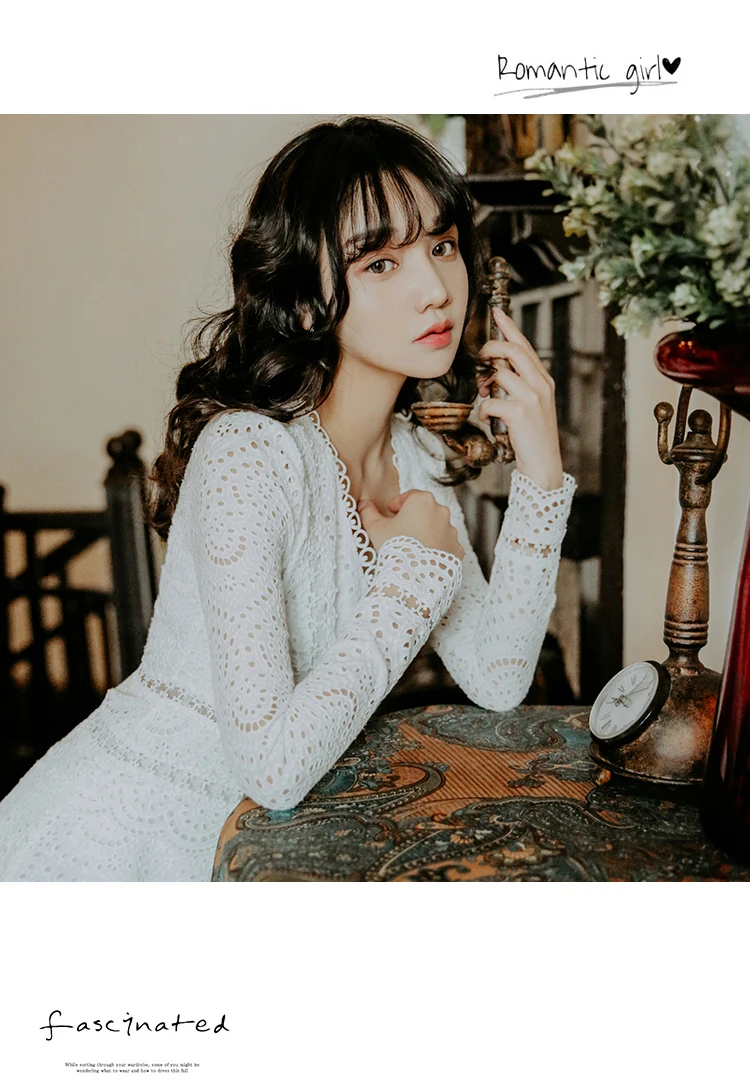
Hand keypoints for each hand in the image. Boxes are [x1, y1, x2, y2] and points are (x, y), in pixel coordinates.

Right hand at [357, 489, 464, 560]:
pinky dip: (437, 548)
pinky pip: (446, 545)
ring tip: (412, 547)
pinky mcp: (457, 549)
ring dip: (426, 533)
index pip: (410, 495)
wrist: (414, 576)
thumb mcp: (375, 527)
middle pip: (425, 510)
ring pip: (437, 527)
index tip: (391, 512)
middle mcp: (441, 512)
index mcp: (423, 501)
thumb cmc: (396, 547)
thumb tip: (363, 504)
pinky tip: (424, 558)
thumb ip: (368, 512)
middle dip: (413, 518)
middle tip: (400, 531)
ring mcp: (451, 531)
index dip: (398, 504)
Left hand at [476, 308, 563, 491]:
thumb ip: (520, 386)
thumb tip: (496, 372)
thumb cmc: (533, 436)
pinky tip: (487, 418)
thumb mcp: (533, 406)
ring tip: (485, 395)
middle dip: (492, 348)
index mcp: (544, 380)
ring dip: (485, 384)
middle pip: (514, 351)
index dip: (510, 328)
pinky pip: (491, 401)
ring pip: (500, 374)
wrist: (543, 465)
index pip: (525, 347)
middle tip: (481, 355)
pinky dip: (483, 409)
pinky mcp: (520, 414)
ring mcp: (532, 398)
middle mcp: (541, 385)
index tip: (498, 313)